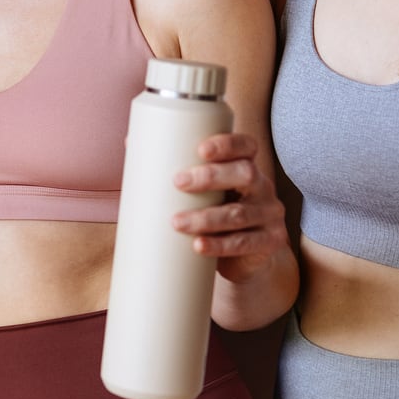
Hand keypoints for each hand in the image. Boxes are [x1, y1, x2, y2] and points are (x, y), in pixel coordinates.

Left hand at [171, 132, 289, 283]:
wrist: (245, 257)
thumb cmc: (215, 212)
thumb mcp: (201, 191)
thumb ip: (174, 168)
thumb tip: (130, 141)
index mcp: (245, 166)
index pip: (246, 146)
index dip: (227, 144)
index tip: (200, 149)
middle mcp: (262, 187)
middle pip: (245, 173)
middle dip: (210, 176)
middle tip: (178, 182)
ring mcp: (269, 215)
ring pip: (240, 214)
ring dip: (206, 218)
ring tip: (177, 222)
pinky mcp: (269, 242)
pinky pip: (246, 243)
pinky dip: (220, 245)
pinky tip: (199, 246)